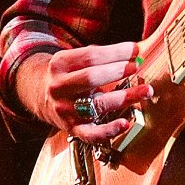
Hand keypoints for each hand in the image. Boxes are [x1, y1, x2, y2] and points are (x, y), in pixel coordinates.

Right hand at [18, 43, 153, 145]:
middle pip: (90, 77)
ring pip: (97, 104)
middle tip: (135, 66)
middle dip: (117, 71)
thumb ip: (98, 55)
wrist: (40, 96)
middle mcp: (59, 87)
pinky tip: (125, 124)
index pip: (90, 56)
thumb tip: (132, 53)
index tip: (134, 50)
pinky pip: (91, 134)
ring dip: (124, 97)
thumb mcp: (72, 59)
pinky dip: (109, 130)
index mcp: (60, 65)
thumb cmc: (67, 75)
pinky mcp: (73, 128)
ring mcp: (65, 109)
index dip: (115, 52)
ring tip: (145, 91)